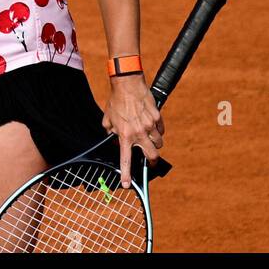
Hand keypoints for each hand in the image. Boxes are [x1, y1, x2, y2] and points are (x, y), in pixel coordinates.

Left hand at [102, 73, 163, 187]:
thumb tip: (114, 137)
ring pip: (158, 143)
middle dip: (151, 161)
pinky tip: (150, 124)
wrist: (128, 84)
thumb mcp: (107, 118)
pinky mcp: (158, 118)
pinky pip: (160, 130)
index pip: (125, 159)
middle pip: (152, 156)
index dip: (126, 173)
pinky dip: (157, 131)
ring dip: (154, 143)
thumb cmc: (116, 101)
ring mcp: (150, 126)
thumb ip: (111, 131)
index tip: (127, 184)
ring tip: (147, 136)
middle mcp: (139, 133)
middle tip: (149, 161)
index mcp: (124, 135)